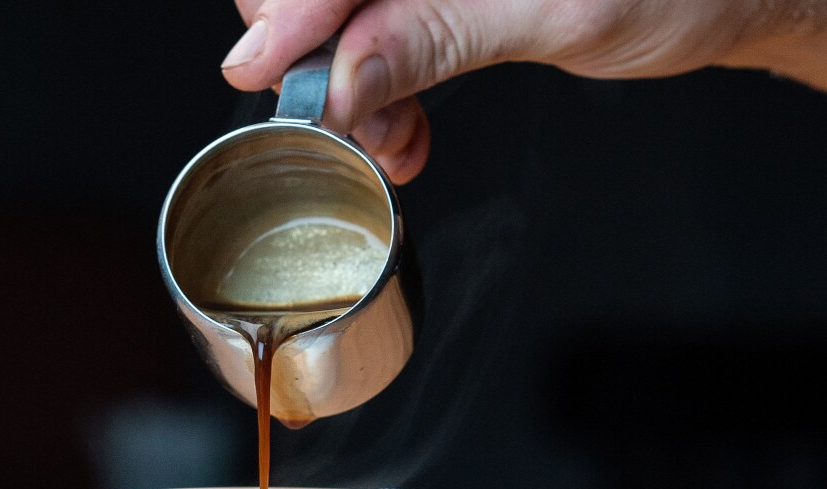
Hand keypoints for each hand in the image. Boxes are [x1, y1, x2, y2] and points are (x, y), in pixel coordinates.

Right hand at [219, 0, 761, 181]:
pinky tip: (401, 122)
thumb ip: (440, 35)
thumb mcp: (561, 13)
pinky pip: (377, 24)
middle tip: (352, 121)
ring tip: (391, 137)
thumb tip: (341, 71)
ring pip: (341, 11)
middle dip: (317, 54)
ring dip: (346, 82)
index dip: (291, 13)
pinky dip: (376, 79)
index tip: (265, 73)